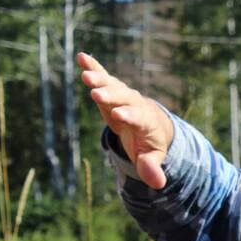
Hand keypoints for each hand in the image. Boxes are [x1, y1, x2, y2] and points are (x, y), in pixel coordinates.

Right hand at [77, 52, 173, 188]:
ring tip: (86, 75)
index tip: (120, 115)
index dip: (130, 116)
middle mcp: (135, 104)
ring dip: (100, 79)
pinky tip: (81, 57)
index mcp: (146, 121)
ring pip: (113, 86)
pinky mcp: (112, 89)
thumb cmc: (150, 143)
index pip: (138, 118)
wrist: (151, 123)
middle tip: (97, 93)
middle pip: (124, 98)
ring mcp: (123, 95)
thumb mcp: (152, 157)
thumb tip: (159, 184)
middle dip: (111, 96)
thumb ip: (152, 168)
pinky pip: (104, 76)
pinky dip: (94, 66)